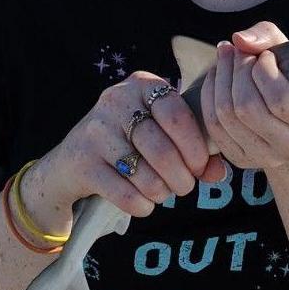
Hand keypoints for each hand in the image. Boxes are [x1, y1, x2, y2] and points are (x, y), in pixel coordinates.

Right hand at [31, 73, 228, 219]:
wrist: (69, 163)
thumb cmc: (129, 143)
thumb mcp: (159, 132)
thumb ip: (193, 148)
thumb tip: (219, 172)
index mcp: (142, 84)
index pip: (178, 114)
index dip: (195, 146)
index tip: (200, 165)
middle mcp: (116, 101)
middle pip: (162, 148)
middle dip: (182, 176)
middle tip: (185, 186)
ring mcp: (95, 131)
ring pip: (143, 172)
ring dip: (162, 192)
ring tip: (164, 193)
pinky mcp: (82, 162)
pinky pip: (123, 192)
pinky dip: (141, 204)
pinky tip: (144, 204)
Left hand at [200, 21, 288, 174]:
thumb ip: (269, 37)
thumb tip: (238, 40)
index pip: (281, 101)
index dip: (264, 72)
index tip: (266, 56)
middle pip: (248, 108)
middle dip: (237, 70)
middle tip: (239, 51)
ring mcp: (268, 158)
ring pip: (227, 115)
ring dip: (220, 77)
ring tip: (226, 56)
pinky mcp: (242, 160)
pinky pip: (214, 125)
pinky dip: (210, 94)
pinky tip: (217, 76)